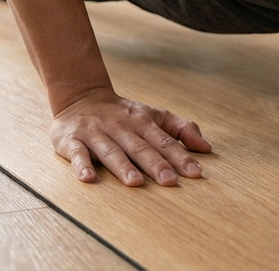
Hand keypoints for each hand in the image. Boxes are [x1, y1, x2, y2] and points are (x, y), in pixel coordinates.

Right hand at [50, 87, 211, 185]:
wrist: (80, 96)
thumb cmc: (123, 114)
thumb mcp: (154, 115)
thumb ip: (181, 129)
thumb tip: (206, 147)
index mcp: (142, 121)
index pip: (164, 141)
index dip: (180, 156)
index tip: (195, 173)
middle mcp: (120, 126)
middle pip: (140, 147)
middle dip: (155, 164)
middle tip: (169, 182)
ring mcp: (96, 132)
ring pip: (111, 151)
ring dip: (123, 166)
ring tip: (135, 182)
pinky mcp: (72, 139)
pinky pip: (77, 153)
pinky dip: (82, 165)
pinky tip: (88, 178)